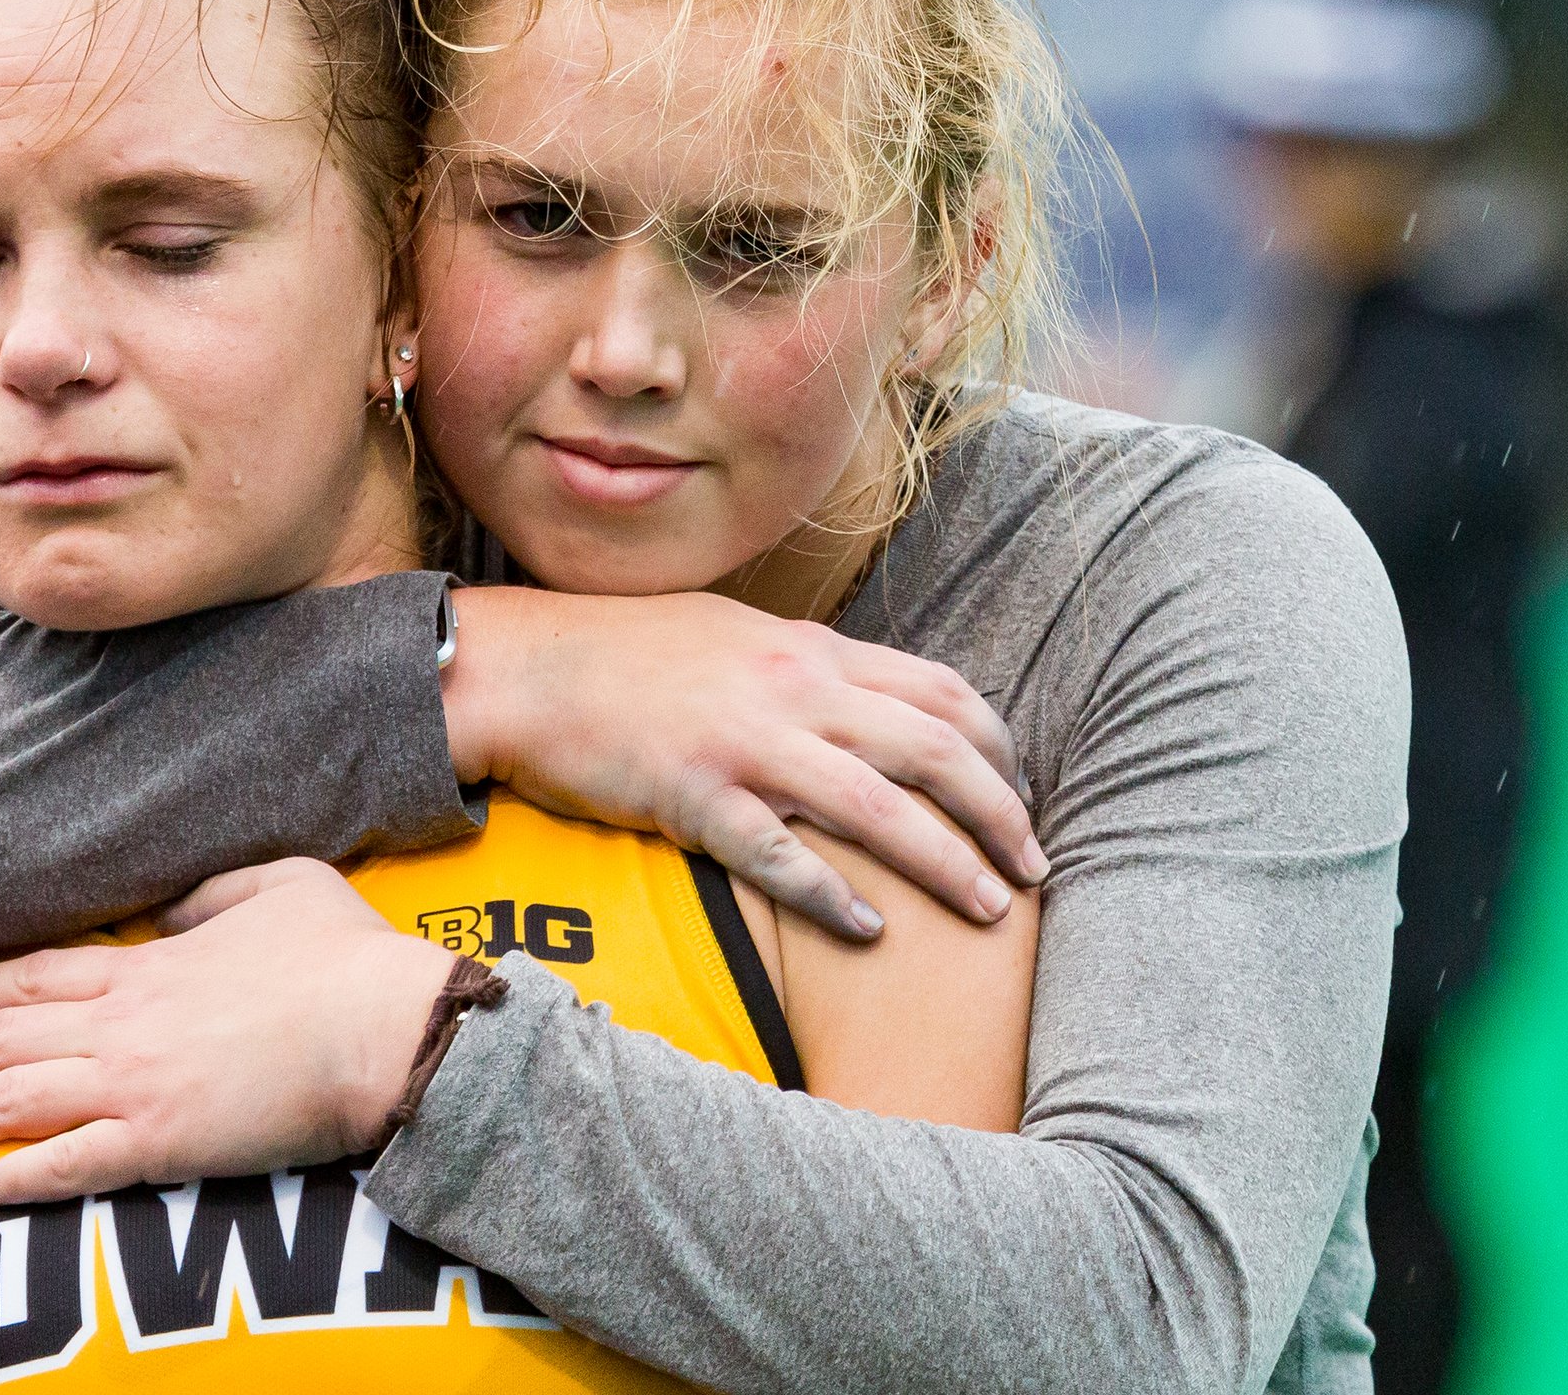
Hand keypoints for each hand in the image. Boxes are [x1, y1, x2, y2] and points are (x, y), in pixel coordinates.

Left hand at [0, 859, 452, 1203]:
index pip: (42, 974)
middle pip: (8, 1037)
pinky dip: (19, 1178)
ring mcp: (139, 1085)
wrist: (384, 1025)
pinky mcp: (163, 1143)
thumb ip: (213, 891)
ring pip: (18, 1099)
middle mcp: (127, 1024)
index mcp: (153, 965)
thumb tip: (166, 911)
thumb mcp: (282, 883)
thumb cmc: (346, 953)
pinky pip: (71, 1165)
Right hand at [444, 588, 1043, 939]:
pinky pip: (783, 854)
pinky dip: (835, 895)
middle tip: (1036, 870)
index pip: (941, 692)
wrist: (531, 666)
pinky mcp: (696, 794)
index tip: (1024, 797)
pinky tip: (871, 931)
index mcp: (813, 651)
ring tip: (990, 911)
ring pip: (881, 807)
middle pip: (935, 752)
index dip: (998, 749)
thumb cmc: (633, 655)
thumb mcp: (740, 638)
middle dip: (1001, 815)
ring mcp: (748, 742)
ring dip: (948, 863)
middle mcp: (796, 689)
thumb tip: (872, 702)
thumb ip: (811, 668)